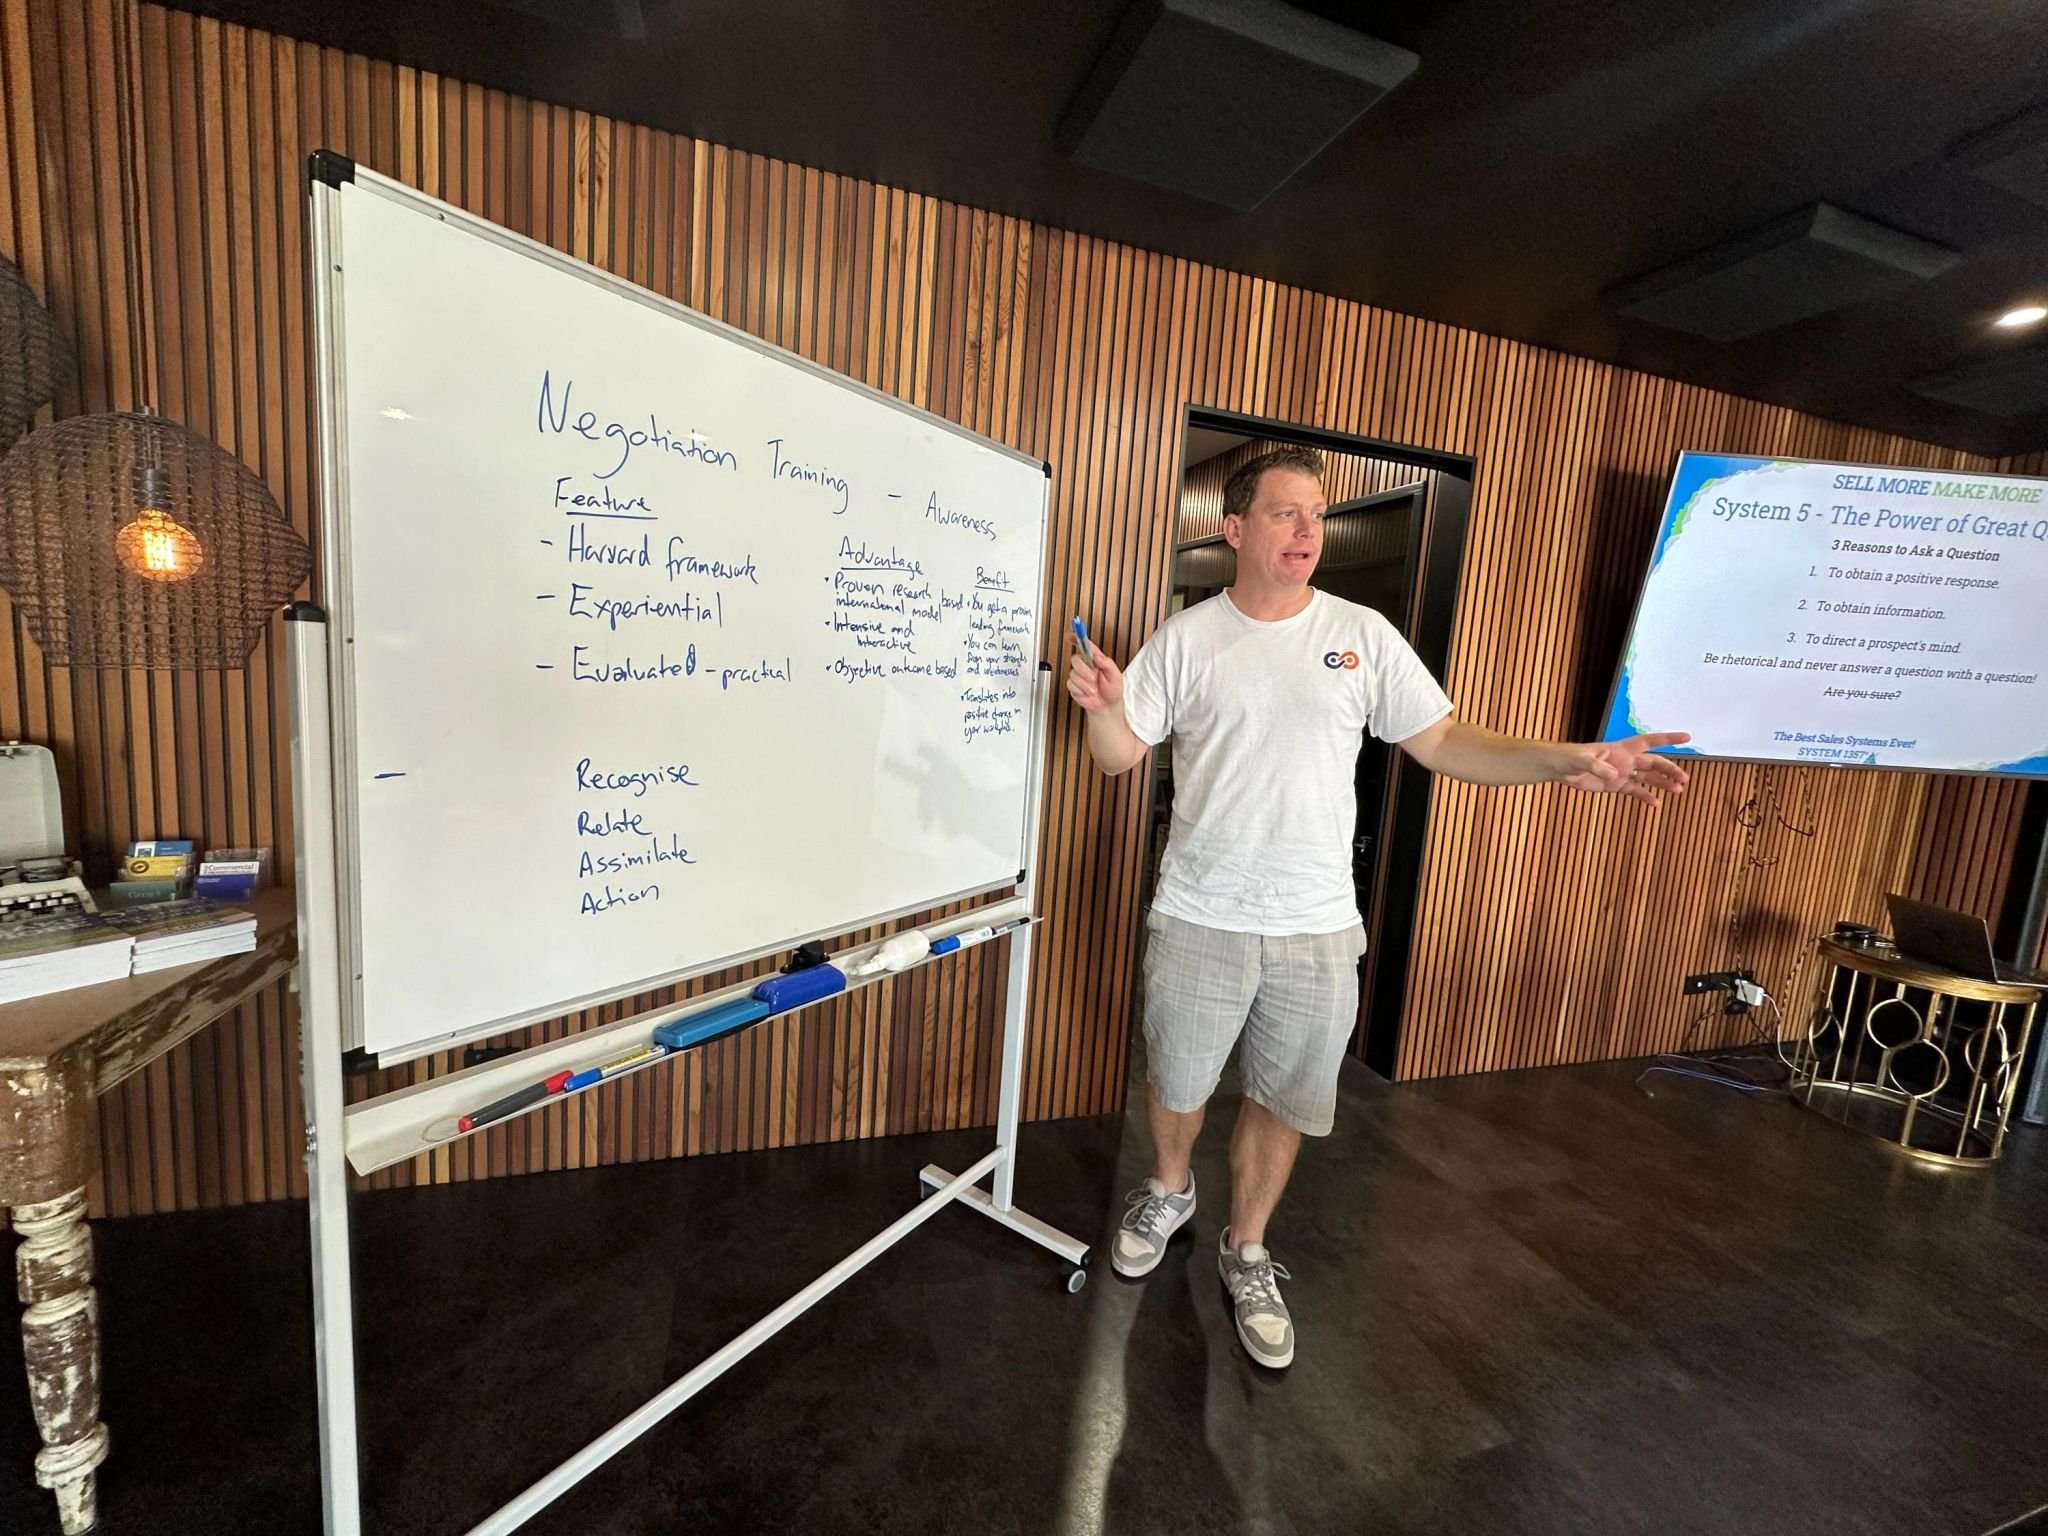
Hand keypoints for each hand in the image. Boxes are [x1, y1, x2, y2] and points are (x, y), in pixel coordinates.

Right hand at [1065, 639, 1123, 712]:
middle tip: (1093, 677)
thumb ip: (1107, 663)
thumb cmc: (1113, 690)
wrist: (1107, 707)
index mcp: (1096, 659)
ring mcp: (1079, 676)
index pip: (1085, 645)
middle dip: (1084, 670)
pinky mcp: (1073, 686)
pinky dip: (1081, 690)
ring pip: (1073, 673)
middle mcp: (1086, 666)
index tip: (1071, 635)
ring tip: (1094, 689)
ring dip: (1085, 683)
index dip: (1077, 638)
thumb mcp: (1116, 676)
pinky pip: (1071, 684)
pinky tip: (1087, 692)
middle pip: (1075, 659)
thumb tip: (1097, 656)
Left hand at [1562, 732, 1690, 803]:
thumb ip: (1597, 766)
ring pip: (1647, 777)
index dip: (1667, 738)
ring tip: (1678, 790)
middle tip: (1683, 778)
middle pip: (1653, 763)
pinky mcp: (1615, 785)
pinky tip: (1657, 804)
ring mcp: (1622, 773)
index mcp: (1620, 749)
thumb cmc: (1569, 757)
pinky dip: (1646, 797)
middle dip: (1669, 769)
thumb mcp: (1582, 759)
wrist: (1559, 769)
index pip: (1648, 741)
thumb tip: (1614, 775)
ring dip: (1662, 783)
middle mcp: (1625, 760)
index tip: (1686, 737)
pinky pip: (1635, 791)